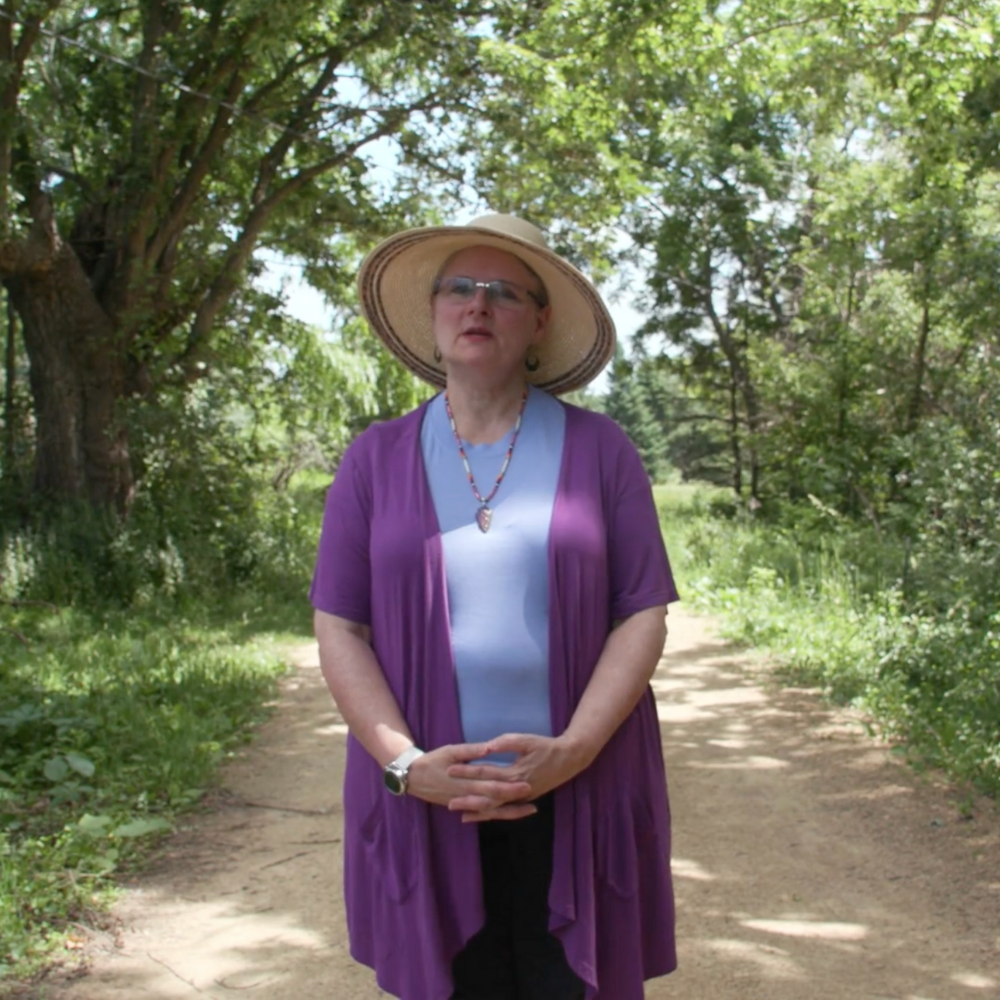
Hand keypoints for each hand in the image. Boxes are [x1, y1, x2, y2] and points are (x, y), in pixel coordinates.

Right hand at [405, 743, 537, 820]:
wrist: (413, 777)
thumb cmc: (433, 761)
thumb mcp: (450, 751)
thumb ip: (470, 751)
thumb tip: (488, 748)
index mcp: (466, 781)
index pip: (492, 786)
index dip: (510, 787)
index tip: (526, 785)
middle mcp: (468, 796)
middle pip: (495, 801)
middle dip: (515, 800)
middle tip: (534, 799)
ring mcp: (466, 804)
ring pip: (491, 811)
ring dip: (510, 811)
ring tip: (529, 810)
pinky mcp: (463, 806)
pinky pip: (483, 813)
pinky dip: (497, 814)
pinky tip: (509, 814)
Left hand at [445, 733, 589, 820]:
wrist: (569, 759)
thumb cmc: (546, 747)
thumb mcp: (526, 740)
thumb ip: (506, 743)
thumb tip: (487, 746)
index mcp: (515, 773)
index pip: (486, 772)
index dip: (467, 770)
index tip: (450, 769)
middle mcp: (517, 789)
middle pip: (488, 796)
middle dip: (468, 799)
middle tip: (449, 803)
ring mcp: (521, 797)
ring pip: (497, 808)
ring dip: (478, 810)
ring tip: (460, 814)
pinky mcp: (524, 799)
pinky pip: (505, 809)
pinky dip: (491, 813)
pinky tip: (480, 815)